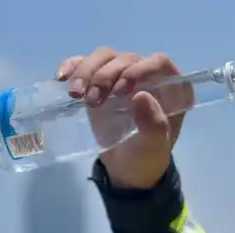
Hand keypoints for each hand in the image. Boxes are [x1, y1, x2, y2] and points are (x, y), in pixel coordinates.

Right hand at [56, 48, 191, 187]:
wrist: (127, 171)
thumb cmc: (147, 157)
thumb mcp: (153, 147)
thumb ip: (153, 125)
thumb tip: (142, 96)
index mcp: (172, 89)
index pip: (159, 63)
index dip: (140, 68)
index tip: (121, 88)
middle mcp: (148, 78)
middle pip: (126, 59)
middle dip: (106, 75)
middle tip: (93, 101)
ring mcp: (123, 78)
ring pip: (105, 58)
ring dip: (87, 72)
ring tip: (77, 95)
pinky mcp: (101, 82)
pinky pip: (86, 63)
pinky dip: (73, 66)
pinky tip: (63, 77)